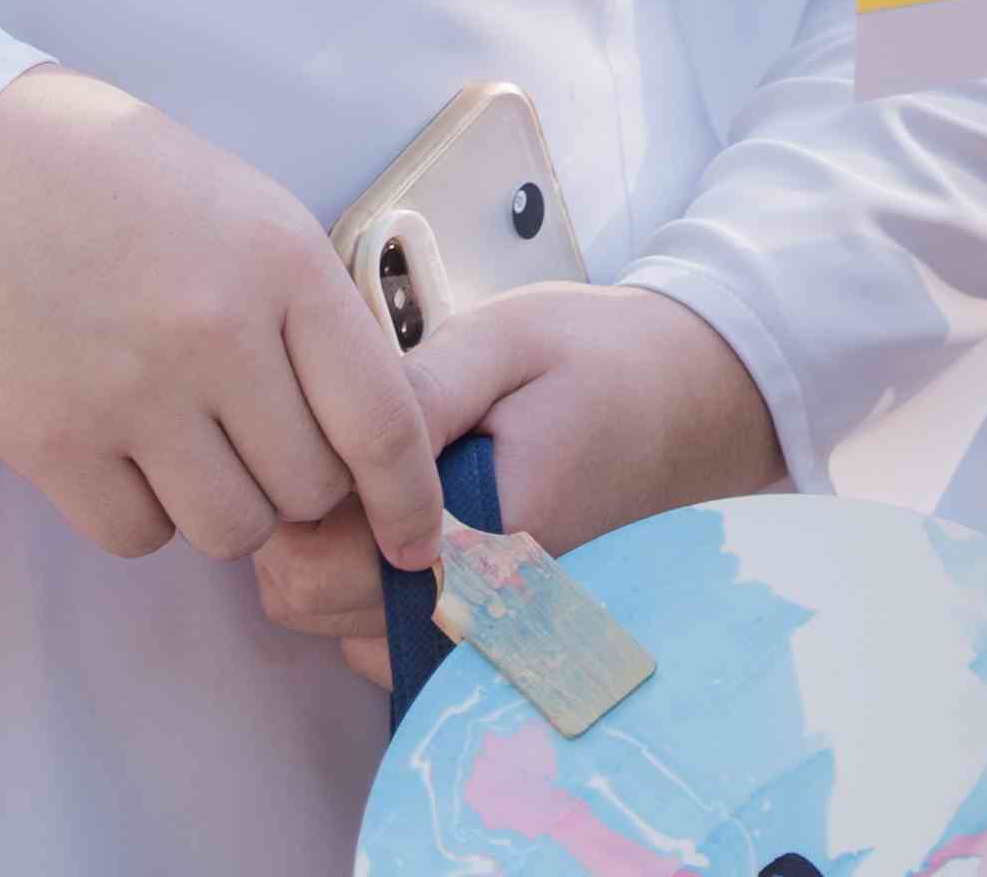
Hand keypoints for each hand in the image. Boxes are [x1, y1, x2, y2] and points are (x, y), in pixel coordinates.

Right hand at [0, 68, 440, 570]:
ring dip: (221, 507)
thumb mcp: (239, 207)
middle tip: (257, 446)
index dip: (410, 498)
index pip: (383, 419)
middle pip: (310, 489)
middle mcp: (219, 333)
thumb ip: (303, 306)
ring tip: (183, 443)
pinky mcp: (52, 442)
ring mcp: (133, 393)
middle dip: (298, 486)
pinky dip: (139, 513)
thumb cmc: (105, 176)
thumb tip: (356, 423)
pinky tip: (117, 452)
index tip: (417, 539)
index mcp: (282, 261)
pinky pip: (137, 536)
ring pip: (231, 529)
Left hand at [243, 282, 784, 686]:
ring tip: (378, 478)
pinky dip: (372, 593)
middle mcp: (484, 609)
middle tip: (341, 445)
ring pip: (338, 631)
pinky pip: (386, 646)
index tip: (316, 427)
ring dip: (332, 561)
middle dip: (301, 526)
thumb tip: (329, 438)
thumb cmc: (601, 361)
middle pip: (312, 606)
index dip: (293, 492)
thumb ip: (418, 392)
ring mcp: (489, 636)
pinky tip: (406, 520)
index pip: (318, 564)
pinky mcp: (492, 639)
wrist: (693, 405)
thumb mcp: (508, 338)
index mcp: (483, 532)